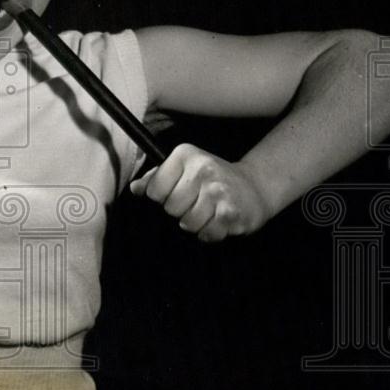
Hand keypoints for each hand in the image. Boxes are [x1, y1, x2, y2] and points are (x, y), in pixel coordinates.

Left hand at [128, 143, 272, 241]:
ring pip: (187, 223)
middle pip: (170, 208)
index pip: (155, 189)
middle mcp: (203, 169)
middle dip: (179, 212)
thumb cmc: (211, 178)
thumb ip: (156, 177)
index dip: (161, 197)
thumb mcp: (184, 169)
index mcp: (185, 155)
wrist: (254, 186)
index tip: (174, 193)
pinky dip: (210, 233)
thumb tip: (135, 189)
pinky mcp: (231, 211)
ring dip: (195, 224)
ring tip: (206, 213)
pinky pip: (207, 234)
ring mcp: (218, 190)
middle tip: (194, 204)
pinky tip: (217, 221)